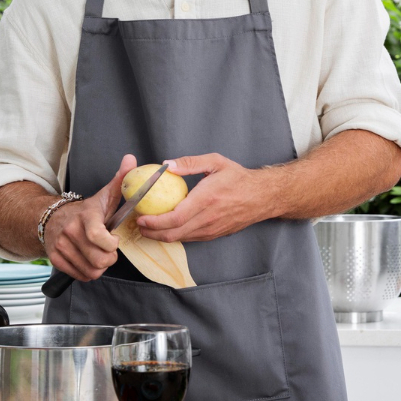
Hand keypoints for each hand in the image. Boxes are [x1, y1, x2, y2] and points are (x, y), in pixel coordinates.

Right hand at [44, 154, 136, 280]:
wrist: (52, 218)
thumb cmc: (86, 211)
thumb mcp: (104, 195)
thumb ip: (121, 180)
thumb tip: (131, 159)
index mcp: (86, 216)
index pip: (98, 236)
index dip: (111, 244)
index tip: (115, 240)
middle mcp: (70, 231)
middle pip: (99, 259)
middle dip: (109, 258)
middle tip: (109, 250)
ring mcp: (61, 246)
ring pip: (91, 271)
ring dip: (100, 266)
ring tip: (99, 254)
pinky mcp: (56, 258)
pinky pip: (80, 276)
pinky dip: (88, 272)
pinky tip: (89, 259)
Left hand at [137, 153, 276, 242]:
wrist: (262, 197)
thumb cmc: (239, 178)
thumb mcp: (216, 162)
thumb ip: (190, 163)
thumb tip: (166, 164)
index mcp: (206, 199)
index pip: (175, 217)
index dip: (154, 221)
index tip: (140, 217)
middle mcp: (208, 218)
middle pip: (173, 233)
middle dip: (151, 232)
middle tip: (138, 223)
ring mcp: (211, 230)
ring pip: (180, 238)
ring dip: (161, 235)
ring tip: (148, 225)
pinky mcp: (213, 235)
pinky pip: (189, 238)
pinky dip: (174, 235)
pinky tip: (166, 227)